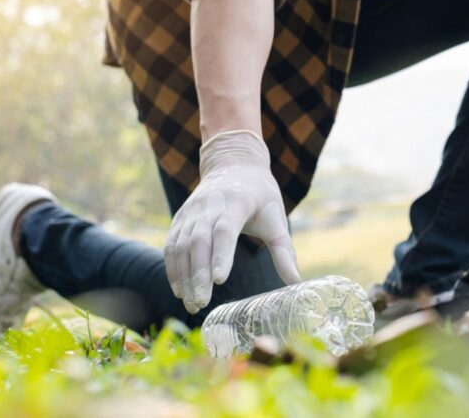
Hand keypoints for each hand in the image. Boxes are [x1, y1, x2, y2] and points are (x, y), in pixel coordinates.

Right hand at [164, 130, 300, 312]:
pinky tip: (180, 290)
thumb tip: (296, 282)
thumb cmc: (260, 196)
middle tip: (202, 302)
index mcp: (237, 202)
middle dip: (198, 273)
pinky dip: (173, 268)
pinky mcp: (180, 218)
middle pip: (199, 241)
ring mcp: (191, 211)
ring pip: (181, 245)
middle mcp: (209, 205)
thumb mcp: (276, 217)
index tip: (219, 280)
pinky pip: (171, 245)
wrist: (233, 165)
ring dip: (184, 276)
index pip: (225, 230)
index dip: (221, 254)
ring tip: (192, 304)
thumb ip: (284, 250)